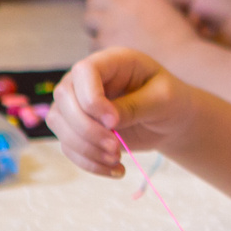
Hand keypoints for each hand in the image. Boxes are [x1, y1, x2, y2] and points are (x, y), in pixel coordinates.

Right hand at [46, 48, 194, 176]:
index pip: (84, 71)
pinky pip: (68, 145)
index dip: (91, 98)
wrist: (171, 121)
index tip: (113, 122)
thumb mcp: (163, 100)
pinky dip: (88, 162)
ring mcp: (77, 102)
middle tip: (115, 148)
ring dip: (85, 147)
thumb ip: (135, 106)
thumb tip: (107, 121)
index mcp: (112, 61)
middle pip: (64, 97)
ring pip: (59, 122)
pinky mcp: (76, 127)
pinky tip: (116, 170)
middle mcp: (87, 79)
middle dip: (86, 128)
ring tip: (117, 160)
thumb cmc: (171, 102)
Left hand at [83, 0, 198, 52]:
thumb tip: (122, 0)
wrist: (184, 61)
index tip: (117, 15)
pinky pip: (93, 45)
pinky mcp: (104, 42)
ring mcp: (110, 21)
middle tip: (108, 28)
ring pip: (90, 23)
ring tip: (115, 45)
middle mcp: (120, 2)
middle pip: (94, 1)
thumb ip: (142, 2)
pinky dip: (103, 51)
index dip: (113, 2)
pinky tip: (118, 59)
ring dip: (99, 32)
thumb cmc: (180, 39)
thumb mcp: (166, 8)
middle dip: (98, 13)